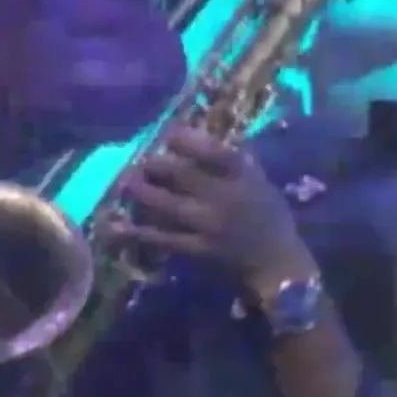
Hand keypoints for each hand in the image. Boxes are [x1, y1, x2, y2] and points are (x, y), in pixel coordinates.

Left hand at [111, 126, 313, 291]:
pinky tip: (117, 226)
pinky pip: (164, 239)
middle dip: (157, 165)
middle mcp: (225, 199)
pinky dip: (139, 232)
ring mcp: (210, 225)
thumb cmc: (272, 219)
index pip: (215, 153)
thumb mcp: (263, 183)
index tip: (168, 133)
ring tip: (124, 182)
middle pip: (185, 176)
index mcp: (244, 178)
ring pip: (169, 206)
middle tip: (139, 160)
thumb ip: (243, 161)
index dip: (189, 141)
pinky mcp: (198, 249)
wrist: (278, 263)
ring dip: (143, 193)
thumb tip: (223, 133)